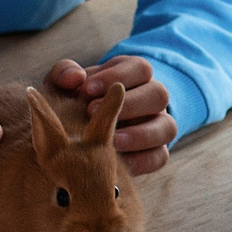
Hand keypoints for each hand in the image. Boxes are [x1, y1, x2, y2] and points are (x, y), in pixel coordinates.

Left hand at [44, 54, 174, 174]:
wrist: (76, 132)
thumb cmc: (74, 100)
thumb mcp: (65, 84)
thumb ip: (64, 73)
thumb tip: (75, 77)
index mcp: (134, 74)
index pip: (140, 68)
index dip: (118, 76)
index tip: (88, 88)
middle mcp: (151, 98)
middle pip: (159, 95)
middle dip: (128, 104)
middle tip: (92, 113)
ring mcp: (158, 126)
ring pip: (167, 127)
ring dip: (139, 134)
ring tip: (112, 141)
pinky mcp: (156, 153)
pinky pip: (160, 156)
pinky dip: (141, 160)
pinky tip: (118, 163)